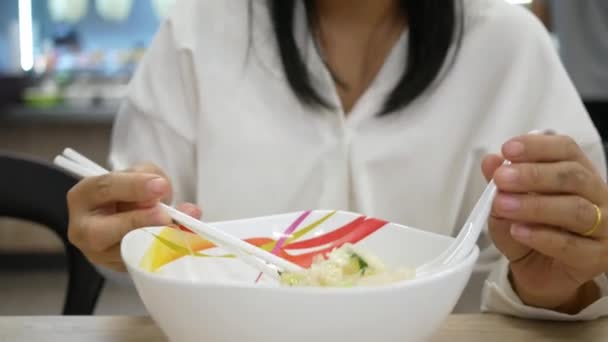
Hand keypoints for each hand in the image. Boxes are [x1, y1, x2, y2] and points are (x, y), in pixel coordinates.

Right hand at [66, 162, 201, 271]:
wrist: (131, 214)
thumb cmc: (131, 191)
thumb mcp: (138, 174)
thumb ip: (148, 178)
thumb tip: (163, 192)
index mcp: (84, 196)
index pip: (105, 188)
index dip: (134, 187)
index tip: (161, 186)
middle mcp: (83, 229)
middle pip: (102, 231)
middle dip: (138, 222)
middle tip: (166, 216)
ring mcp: (100, 254)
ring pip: (125, 252)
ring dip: (157, 241)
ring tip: (182, 229)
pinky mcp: (121, 268)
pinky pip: (143, 264)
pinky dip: (165, 253)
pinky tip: (184, 243)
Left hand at [482, 134, 605, 313]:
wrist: (538, 273)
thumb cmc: (528, 231)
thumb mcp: (505, 204)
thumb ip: (500, 183)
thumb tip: (490, 161)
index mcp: (577, 173)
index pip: (566, 149)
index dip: (538, 147)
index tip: (508, 149)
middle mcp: (596, 195)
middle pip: (573, 176)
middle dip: (534, 175)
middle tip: (501, 178)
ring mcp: (603, 227)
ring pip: (576, 210)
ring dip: (535, 206)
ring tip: (503, 205)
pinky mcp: (597, 257)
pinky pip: (572, 245)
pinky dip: (542, 236)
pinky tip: (518, 231)